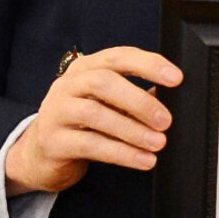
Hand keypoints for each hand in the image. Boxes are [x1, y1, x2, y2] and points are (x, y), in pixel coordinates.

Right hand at [5, 46, 181, 195]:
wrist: (41, 154)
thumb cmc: (85, 124)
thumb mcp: (110, 105)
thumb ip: (137, 98)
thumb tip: (175, 98)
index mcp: (86, 69)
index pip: (118, 56)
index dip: (148, 64)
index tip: (176, 78)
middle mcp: (67, 85)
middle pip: (103, 82)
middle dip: (139, 101)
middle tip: (166, 120)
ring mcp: (56, 112)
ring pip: (95, 114)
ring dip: (132, 130)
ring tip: (158, 143)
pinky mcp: (53, 142)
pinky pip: (90, 145)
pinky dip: (122, 153)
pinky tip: (144, 160)